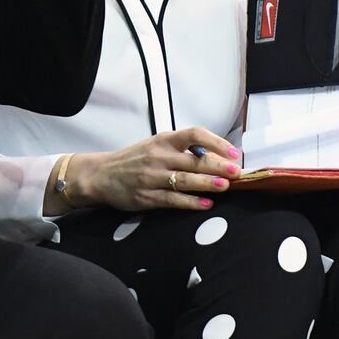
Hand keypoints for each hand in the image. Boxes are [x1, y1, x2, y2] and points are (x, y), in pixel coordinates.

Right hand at [69, 127, 242, 211]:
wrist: (101, 175)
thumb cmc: (133, 160)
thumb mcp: (155, 146)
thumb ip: (181, 150)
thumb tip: (216, 157)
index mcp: (163, 140)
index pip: (194, 134)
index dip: (216, 142)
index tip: (233, 152)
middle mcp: (159, 156)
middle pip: (195, 159)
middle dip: (219, 166)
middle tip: (238, 172)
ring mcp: (152, 177)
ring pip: (186, 180)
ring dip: (208, 183)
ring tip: (225, 186)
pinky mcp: (147, 197)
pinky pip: (173, 199)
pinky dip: (191, 202)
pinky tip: (206, 204)